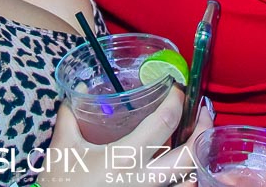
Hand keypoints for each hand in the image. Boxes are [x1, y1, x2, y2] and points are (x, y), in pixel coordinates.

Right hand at [37, 89, 213, 184]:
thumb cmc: (61, 185)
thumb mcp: (64, 147)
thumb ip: (70, 115)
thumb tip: (79, 91)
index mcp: (126, 158)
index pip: (165, 122)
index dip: (176, 100)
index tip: (177, 88)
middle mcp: (145, 179)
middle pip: (191, 154)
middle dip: (203, 129)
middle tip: (202, 110)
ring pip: (188, 175)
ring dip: (195, 151)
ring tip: (194, 132)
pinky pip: (174, 186)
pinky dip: (183, 172)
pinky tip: (175, 159)